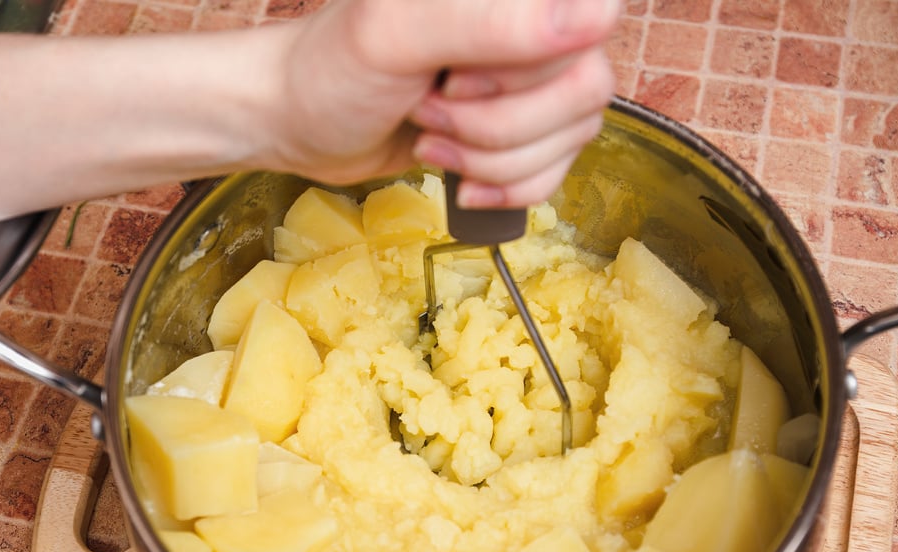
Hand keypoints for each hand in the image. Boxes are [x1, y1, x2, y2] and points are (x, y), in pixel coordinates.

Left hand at [271, 0, 619, 207]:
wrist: (303, 124)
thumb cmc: (333, 72)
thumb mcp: (394, 36)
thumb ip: (488, 22)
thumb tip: (593, 16)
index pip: (587, 26)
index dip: (521, 74)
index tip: (453, 80)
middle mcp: (534, 22)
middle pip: (585, 90)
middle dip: (496, 126)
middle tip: (430, 111)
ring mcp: (534, 77)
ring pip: (573, 137)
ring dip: (492, 160)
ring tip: (430, 135)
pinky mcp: (525, 126)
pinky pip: (557, 171)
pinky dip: (505, 188)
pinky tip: (458, 174)